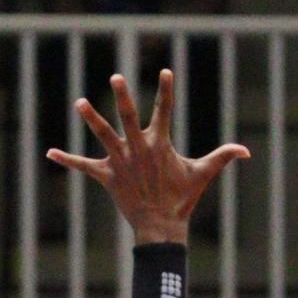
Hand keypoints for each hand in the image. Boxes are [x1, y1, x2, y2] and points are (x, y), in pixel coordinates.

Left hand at [46, 71, 249, 245]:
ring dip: (91, 119)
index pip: (165, 111)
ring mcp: (121, 162)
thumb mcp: (202, 174)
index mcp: (160, 144)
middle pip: (129, 118)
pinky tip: (49, 153)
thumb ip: (223, 156)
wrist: (160, 226)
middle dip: (123, 97)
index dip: (166, 91)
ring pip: (104, 136)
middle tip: (116, 77)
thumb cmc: (182, 198)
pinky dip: (67, 160)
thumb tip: (247, 151)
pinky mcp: (107, 177)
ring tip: (79, 102)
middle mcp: (139, 149)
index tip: (165, 71)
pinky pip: (84, 167)